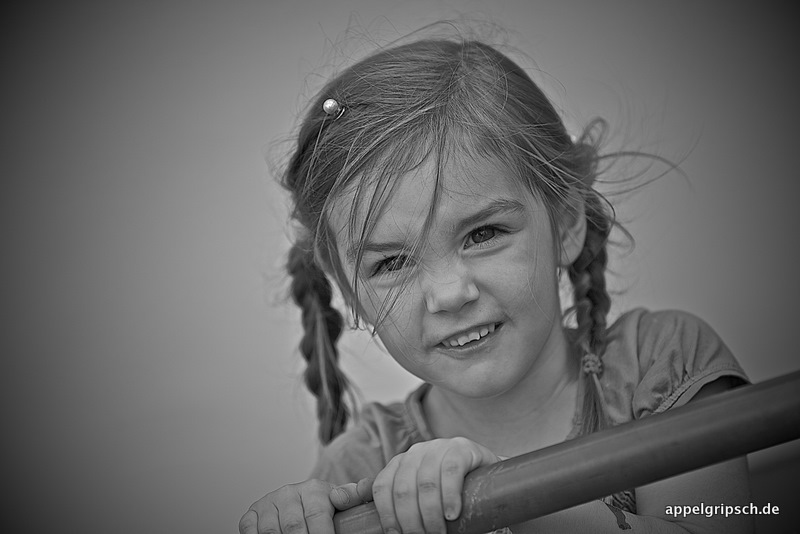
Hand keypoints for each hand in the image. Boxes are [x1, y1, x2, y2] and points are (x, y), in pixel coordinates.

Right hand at [239, 478, 369, 533]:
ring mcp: (268, 503)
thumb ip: (354, 496)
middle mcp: (289, 493)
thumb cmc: (322, 506)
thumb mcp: (340, 501)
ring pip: (273, 532)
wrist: (297, 501)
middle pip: (295, 529)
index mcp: (313, 490)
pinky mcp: (251, 514)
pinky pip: (250, 530)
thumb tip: (368, 487)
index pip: (317, 517)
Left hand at [371, 437, 498, 533]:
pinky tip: (452, 514)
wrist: (488, 477)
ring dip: (430, 515)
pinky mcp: (462, 448)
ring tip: (438, 533)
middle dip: (410, 520)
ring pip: (426, 483)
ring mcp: (439, 447)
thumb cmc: (449, 491)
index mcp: (401, 462)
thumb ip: (398, 498)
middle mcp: (416, 451)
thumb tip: (367, 505)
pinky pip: (451, 472)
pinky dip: (449, 496)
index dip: (387, 513)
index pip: (383, 486)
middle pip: (404, 489)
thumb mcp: (421, 493)